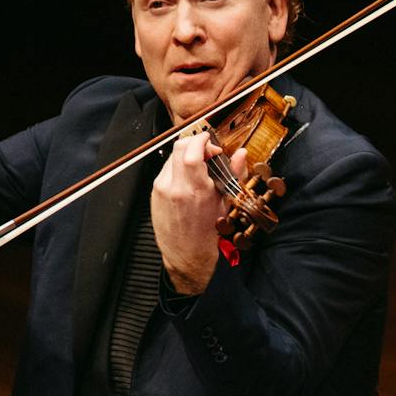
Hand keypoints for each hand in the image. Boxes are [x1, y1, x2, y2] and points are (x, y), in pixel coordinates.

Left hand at [152, 125, 246, 295]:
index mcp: (196, 190)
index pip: (192, 150)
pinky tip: (188, 178)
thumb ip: (234, 174)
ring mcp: (161, 189)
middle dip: (194, 142)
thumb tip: (240, 154)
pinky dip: (178, 167)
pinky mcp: (154, 192)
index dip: (202, 139)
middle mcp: (175, 187)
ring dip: (186, 154)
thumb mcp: (226, 203)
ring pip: (172, 157)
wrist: (187, 256)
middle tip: (207, 150)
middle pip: (179, 147)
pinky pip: (166, 170)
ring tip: (200, 166)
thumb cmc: (208, 233)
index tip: (210, 140)